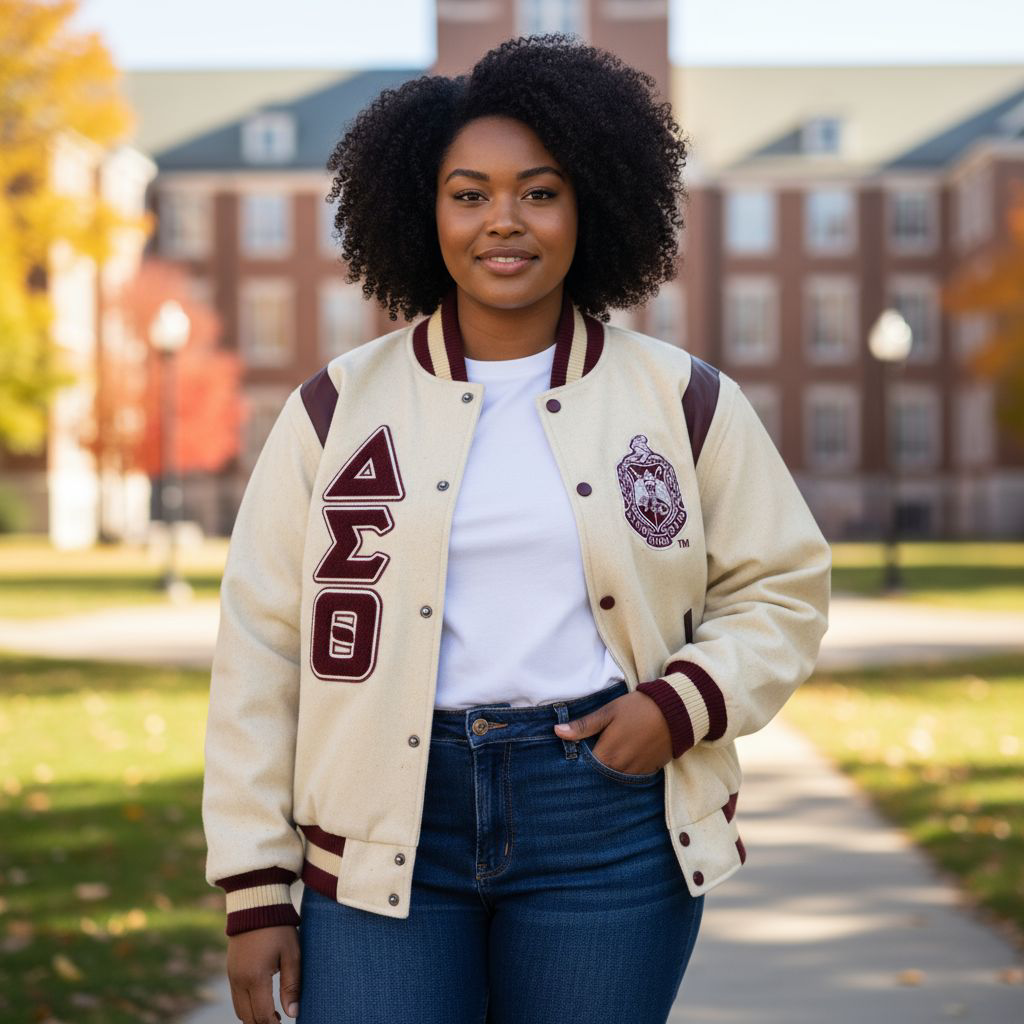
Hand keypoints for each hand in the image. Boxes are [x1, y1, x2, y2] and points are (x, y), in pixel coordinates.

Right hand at [227, 924, 300, 1022]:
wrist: (256, 904)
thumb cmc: (279, 928)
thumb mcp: (292, 954)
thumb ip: (292, 985)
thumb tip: (293, 1013)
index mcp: (255, 977)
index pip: (262, 1015)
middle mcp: (239, 980)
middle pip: (248, 1017)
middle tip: (279, 1021)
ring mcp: (232, 975)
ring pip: (239, 1010)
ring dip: (253, 1016)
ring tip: (273, 1015)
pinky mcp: (230, 970)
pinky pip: (236, 997)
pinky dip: (247, 1005)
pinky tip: (262, 1000)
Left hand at [553, 691, 672, 773]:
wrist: (676, 712)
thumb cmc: (638, 708)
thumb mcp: (608, 712)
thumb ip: (584, 725)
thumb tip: (557, 731)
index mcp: (608, 755)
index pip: (585, 766)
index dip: (579, 759)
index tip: (577, 750)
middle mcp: (621, 769)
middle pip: (600, 773)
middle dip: (594, 764)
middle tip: (594, 749)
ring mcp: (637, 772)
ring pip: (615, 776)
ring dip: (611, 767)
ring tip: (612, 750)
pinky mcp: (650, 771)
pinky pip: (631, 775)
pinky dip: (626, 768)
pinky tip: (626, 754)